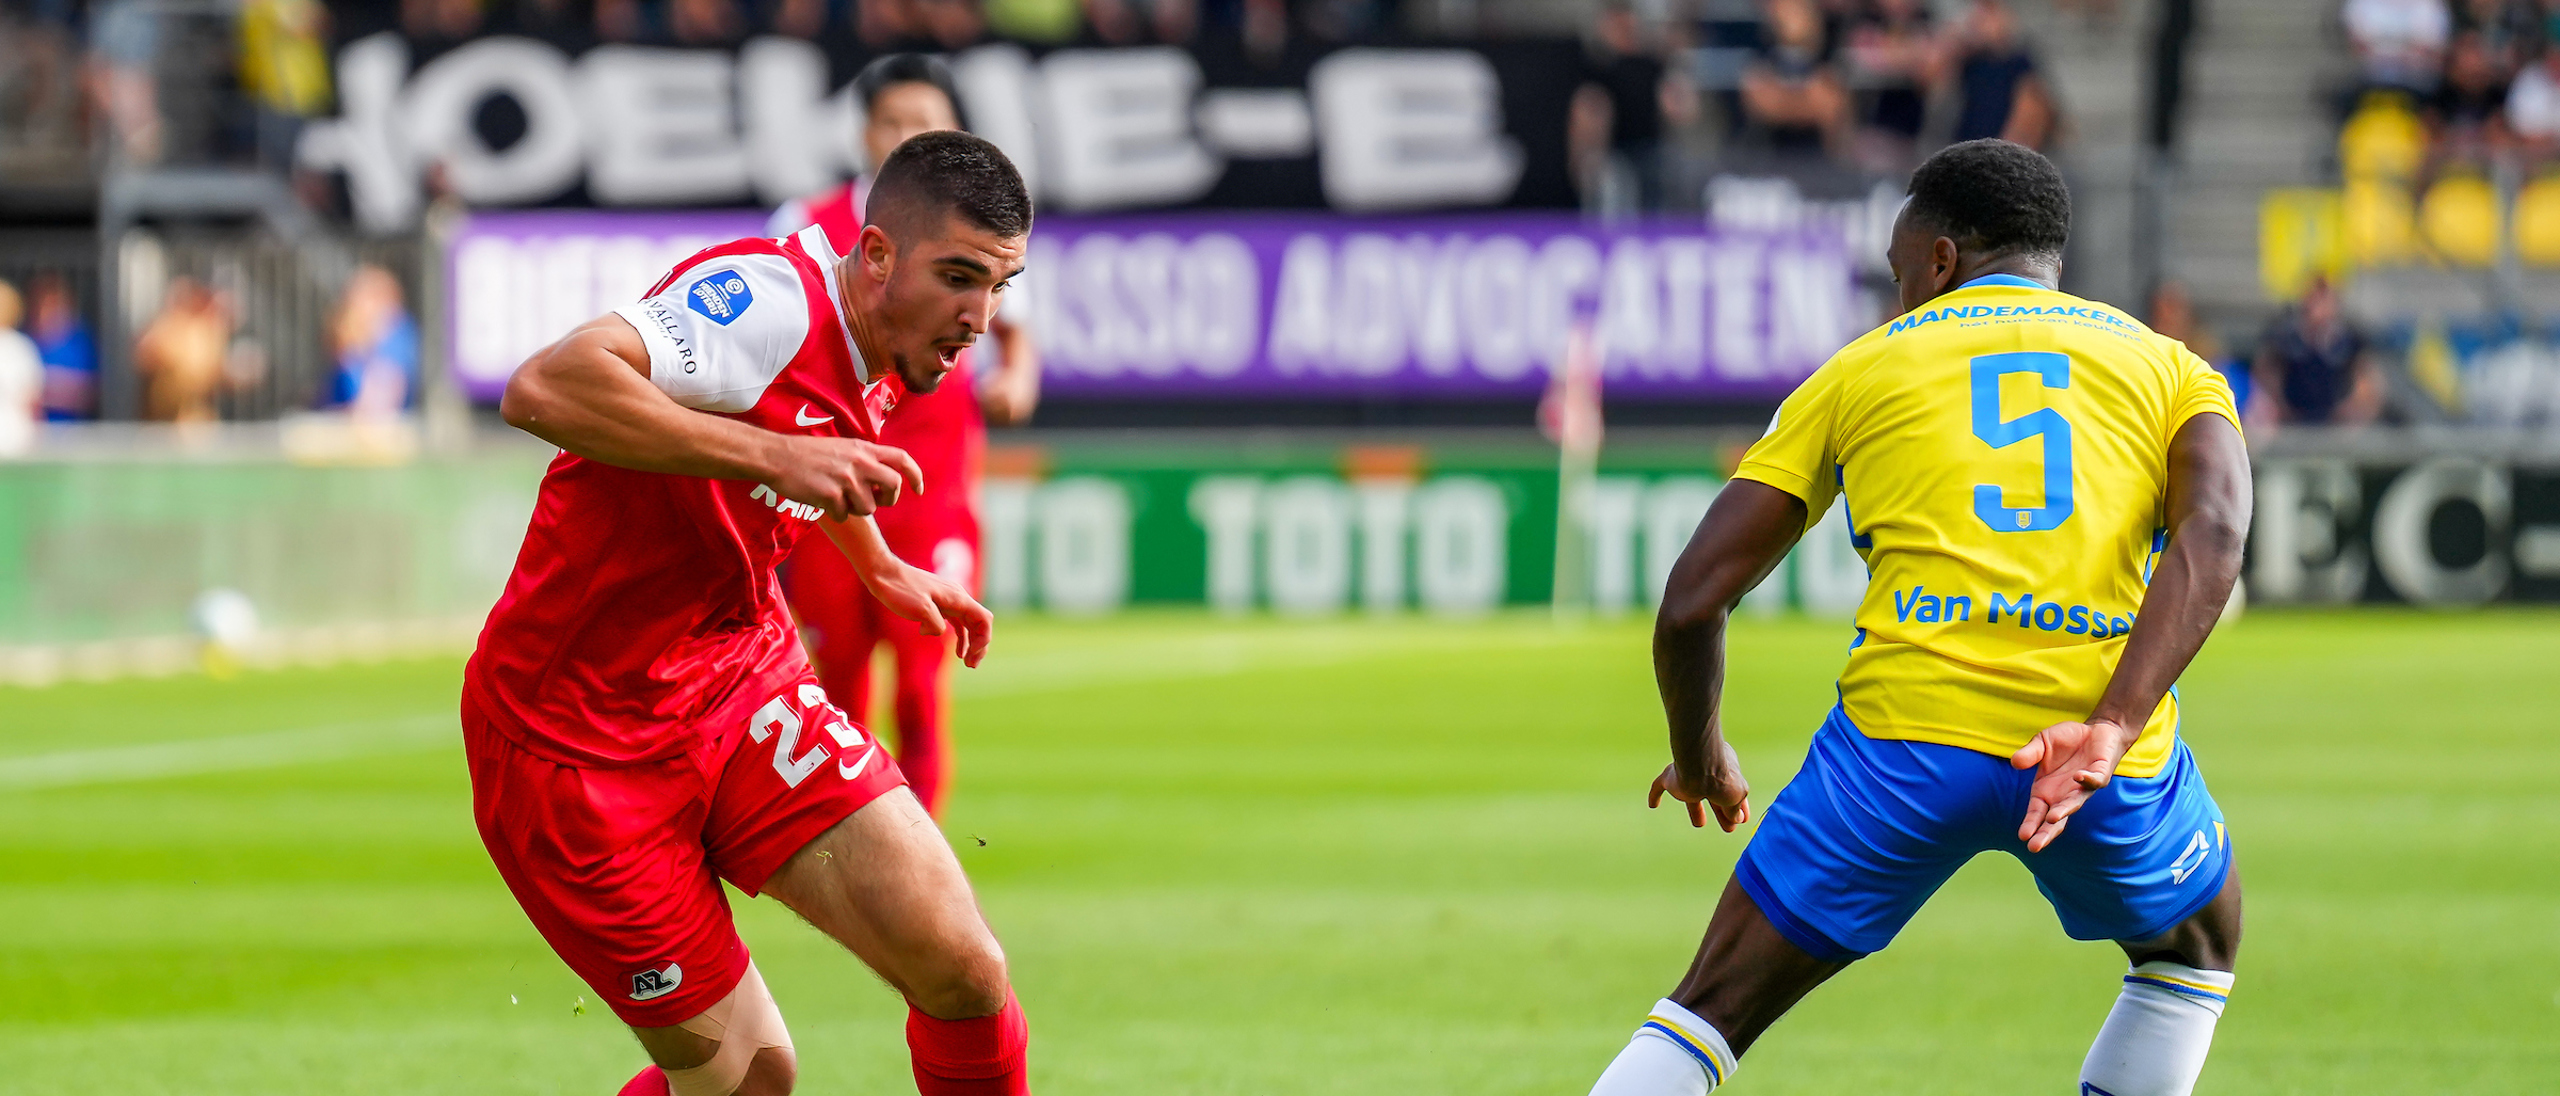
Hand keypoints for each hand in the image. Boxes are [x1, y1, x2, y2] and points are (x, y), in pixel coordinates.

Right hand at [768, 436, 923, 519]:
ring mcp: (846, 479)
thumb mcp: (842, 447)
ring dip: (856, 509)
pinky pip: (845, 516)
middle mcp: (859, 462)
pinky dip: (836, 514)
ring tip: (838, 497)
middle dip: (889, 499)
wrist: (776, 456)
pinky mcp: (831, 495)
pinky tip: (822, 501)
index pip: (902, 459)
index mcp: (864, 448)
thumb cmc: (806, 454)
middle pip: (894, 486)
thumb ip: (864, 460)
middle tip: (876, 501)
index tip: (919, 490)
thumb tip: (883, 481)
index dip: (915, 475)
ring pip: (869, 507)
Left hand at [859, 560, 992, 667]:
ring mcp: (949, 600)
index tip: (970, 655)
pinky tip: (954, 649)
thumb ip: (936, 625)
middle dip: (979, 646)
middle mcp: (957, 598)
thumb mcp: (920, 609)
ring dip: (970, 643)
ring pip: (969, 624)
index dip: (983, 640)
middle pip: (979, 624)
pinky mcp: (938, 603)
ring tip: (966, 662)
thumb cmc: (900, 590)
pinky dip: (959, 636)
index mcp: (958, 598)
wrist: (883, 574)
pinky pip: (956, 621)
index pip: (984, 620)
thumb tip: (939, 633)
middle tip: (971, 665)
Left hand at [1649, 738, 1751, 831]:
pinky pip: (1659, 785)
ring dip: (1695, 810)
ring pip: (1690, 795)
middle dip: (1720, 812)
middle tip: (1728, 828)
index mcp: (1726, 769)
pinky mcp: (1670, 778)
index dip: (1737, 806)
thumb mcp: (1737, 796)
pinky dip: (1655, 795)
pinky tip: (1652, 805)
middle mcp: (1707, 769)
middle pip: (1713, 795)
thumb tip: (1737, 818)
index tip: (1741, 818)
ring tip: (1699, 824)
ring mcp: (1688, 774)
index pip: (1733, 791)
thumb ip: (1735, 808)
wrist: (1700, 766)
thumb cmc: (1722, 779)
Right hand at [2010, 718, 2136, 852]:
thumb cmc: (2067, 740)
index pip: (2037, 813)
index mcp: (2047, 791)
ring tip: (2054, 818)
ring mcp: (2083, 787)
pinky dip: (2087, 780)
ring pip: (2074, 804)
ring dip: (2064, 810)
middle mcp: (2065, 794)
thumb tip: (2015, 762)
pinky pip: (2094, 781)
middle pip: (2055, 819)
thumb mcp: (2042, 742)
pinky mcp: (2100, 775)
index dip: (2031, 823)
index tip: (2023, 836)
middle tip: (2035, 846)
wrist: (2096, 730)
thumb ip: (2030, 753)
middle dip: (2046, 832)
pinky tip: (2078, 777)